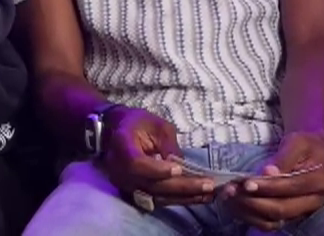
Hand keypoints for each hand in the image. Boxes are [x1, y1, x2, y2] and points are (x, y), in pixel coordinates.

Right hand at [99, 107, 218, 206]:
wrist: (114, 134)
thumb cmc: (136, 124)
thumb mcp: (155, 125)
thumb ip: (168, 144)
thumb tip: (183, 165)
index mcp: (122, 147)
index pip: (137, 164)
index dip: (157, 169)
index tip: (178, 169)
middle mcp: (121, 172)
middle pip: (152, 185)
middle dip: (182, 187)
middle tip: (208, 185)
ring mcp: (127, 186)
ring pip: (157, 197)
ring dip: (185, 197)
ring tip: (209, 194)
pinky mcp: (135, 194)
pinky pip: (158, 200)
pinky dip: (178, 199)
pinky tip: (198, 197)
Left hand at [223, 132, 323, 230]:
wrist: (312, 152)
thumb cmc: (305, 144)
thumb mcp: (297, 142)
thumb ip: (284, 158)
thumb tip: (268, 173)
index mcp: (319, 182)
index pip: (289, 189)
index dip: (266, 187)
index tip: (245, 183)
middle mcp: (313, 202)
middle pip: (281, 209)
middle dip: (253, 202)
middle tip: (231, 191)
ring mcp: (302, 212)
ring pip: (273, 221)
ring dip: (248, 212)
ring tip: (230, 198)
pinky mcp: (290, 217)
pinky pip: (269, 224)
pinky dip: (251, 217)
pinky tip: (237, 206)